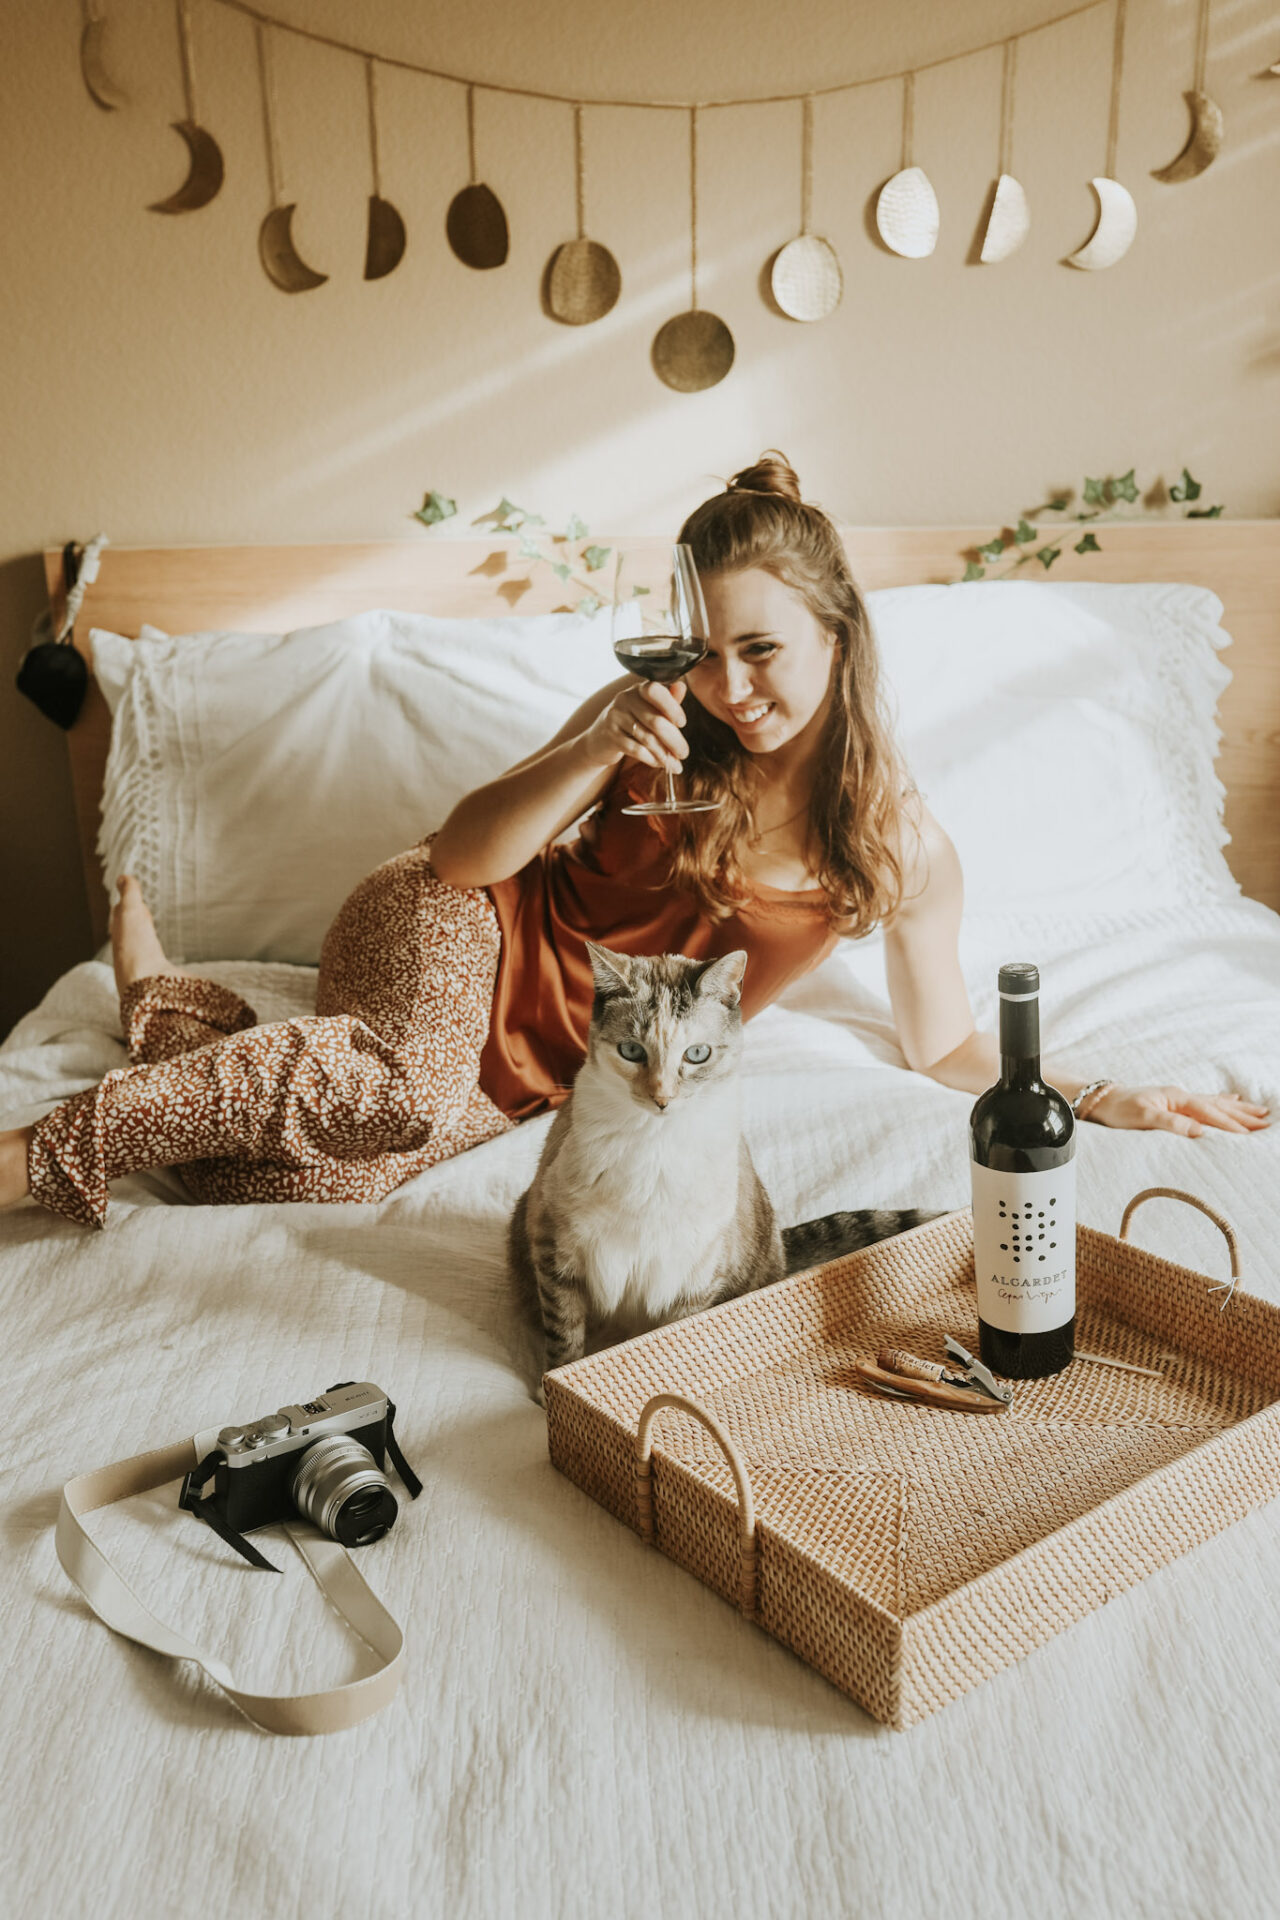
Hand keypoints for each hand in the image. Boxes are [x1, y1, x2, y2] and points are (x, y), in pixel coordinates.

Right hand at [582, 678, 687, 773]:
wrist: (599, 740)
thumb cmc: (630, 722)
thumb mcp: (647, 709)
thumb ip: (666, 700)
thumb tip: (682, 686)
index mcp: (638, 690)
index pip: (656, 691)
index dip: (671, 707)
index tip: (682, 723)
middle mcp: (625, 699)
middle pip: (655, 721)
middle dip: (674, 740)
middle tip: (684, 753)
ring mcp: (615, 717)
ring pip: (647, 738)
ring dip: (665, 754)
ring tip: (675, 765)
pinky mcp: (610, 736)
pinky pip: (637, 750)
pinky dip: (651, 759)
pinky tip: (659, 764)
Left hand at [1087, 1084, 1270, 1137]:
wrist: (1102, 1100)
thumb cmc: (1120, 1109)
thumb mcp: (1144, 1117)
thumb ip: (1171, 1123)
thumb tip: (1199, 1132)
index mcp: (1178, 1099)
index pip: (1210, 1114)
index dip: (1230, 1125)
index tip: (1250, 1135)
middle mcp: (1182, 1096)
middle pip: (1220, 1106)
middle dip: (1243, 1115)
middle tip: (1267, 1121)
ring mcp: (1179, 1098)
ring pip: (1216, 1103)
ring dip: (1238, 1108)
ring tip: (1259, 1111)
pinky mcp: (1175, 1102)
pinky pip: (1207, 1102)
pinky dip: (1222, 1101)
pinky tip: (1231, 1098)